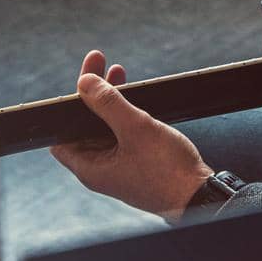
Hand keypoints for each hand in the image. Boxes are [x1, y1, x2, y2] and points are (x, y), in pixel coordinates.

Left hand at [50, 50, 213, 220]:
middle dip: (91, 94)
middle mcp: (101, 168)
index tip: (79, 82)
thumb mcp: (136, 129)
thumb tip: (84, 83)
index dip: (65, 107)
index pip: (61, 135)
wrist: (200, 196)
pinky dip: (124, 113)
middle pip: (84, 125)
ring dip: (109, 100)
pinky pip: (122, 133)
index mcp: (90, 168)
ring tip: (117, 72)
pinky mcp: (137, 162)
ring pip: (105, 127)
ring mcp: (119, 165)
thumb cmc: (167, 171)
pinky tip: (133, 95)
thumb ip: (108, 103)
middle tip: (99, 64)